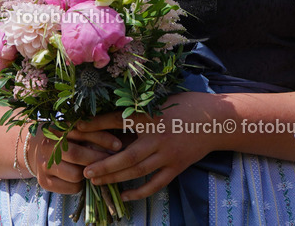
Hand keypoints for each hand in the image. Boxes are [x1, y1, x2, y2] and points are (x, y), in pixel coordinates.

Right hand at [28, 125, 122, 194]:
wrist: (35, 150)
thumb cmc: (63, 139)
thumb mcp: (74, 130)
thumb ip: (90, 132)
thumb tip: (117, 144)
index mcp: (55, 129)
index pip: (81, 132)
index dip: (102, 138)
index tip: (118, 145)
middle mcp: (47, 146)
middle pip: (76, 154)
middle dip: (98, 158)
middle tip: (113, 160)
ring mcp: (44, 165)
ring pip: (75, 174)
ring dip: (90, 174)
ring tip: (97, 170)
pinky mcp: (45, 182)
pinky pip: (71, 188)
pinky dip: (82, 185)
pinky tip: (83, 178)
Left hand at [76, 92, 222, 200]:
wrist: (216, 120)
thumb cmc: (188, 105)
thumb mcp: (162, 99)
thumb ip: (141, 108)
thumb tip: (113, 111)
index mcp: (152, 116)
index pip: (119, 121)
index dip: (97, 125)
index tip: (78, 128)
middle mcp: (158, 137)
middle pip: (126, 155)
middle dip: (104, 164)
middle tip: (85, 170)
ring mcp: (168, 155)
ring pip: (137, 171)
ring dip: (115, 178)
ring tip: (96, 181)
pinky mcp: (177, 167)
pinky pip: (155, 183)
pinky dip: (139, 191)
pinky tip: (124, 195)